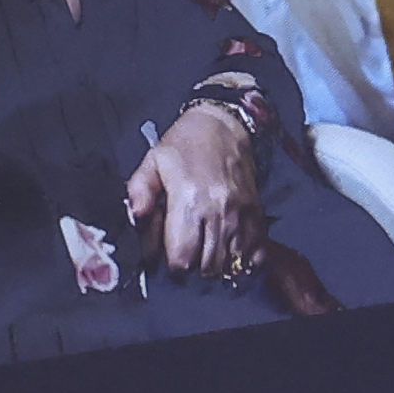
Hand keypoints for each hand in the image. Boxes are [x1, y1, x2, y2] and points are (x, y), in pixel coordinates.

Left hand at [127, 104, 266, 282]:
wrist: (224, 123)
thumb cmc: (184, 143)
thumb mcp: (153, 161)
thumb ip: (139, 192)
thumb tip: (136, 219)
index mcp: (189, 200)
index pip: (183, 257)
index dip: (173, 265)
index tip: (170, 258)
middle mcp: (218, 211)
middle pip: (208, 266)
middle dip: (195, 268)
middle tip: (187, 255)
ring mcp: (241, 215)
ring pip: (231, 264)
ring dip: (217, 266)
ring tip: (205, 253)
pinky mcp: (257, 213)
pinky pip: (255, 253)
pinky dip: (243, 260)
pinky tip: (229, 252)